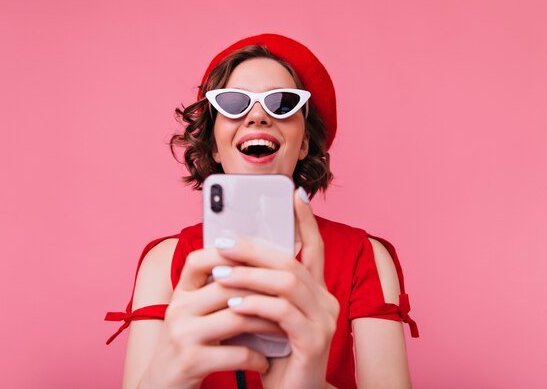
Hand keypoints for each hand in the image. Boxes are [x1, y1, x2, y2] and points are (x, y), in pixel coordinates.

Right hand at [141, 247, 279, 388]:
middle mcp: (178, 308)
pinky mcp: (191, 361)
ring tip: (285, 328)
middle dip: (264, 292)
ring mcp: (182, 334)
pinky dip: (257, 358)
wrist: (163, 386)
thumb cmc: (189, 346)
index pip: (200, 260)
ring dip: (267, 323)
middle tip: (291, 297)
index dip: (230, 255)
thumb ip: (216, 292)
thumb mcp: (195, 313)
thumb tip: (258, 266)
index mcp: (181, 292)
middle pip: (228, 286)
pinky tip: (266, 362)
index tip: (262, 262)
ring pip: (237, 317)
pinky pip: (236, 353)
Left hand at [212, 188, 339, 388]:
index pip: (314, 248)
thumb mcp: (268, 316)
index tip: (295, 194)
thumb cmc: (276, 353)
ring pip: (287, 282)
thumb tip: (232, 258)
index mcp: (316, 291)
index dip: (306, 220)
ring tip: (220, 274)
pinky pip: (282, 313)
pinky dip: (256, 305)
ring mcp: (324, 321)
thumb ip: (262, 289)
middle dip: (255, 249)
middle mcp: (326, 301)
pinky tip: (234, 305)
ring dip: (250, 276)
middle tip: (223, 243)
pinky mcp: (314, 341)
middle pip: (292, 261)